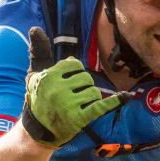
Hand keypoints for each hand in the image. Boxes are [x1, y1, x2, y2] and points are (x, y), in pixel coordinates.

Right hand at [20, 27, 130, 147]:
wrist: (38, 131)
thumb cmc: (39, 99)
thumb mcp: (34, 74)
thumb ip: (38, 51)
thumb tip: (36, 29)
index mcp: (49, 76)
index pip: (75, 65)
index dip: (75, 73)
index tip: (67, 83)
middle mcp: (58, 89)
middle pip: (86, 78)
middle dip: (82, 87)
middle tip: (70, 98)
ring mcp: (69, 105)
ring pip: (93, 92)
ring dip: (89, 99)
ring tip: (76, 106)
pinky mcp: (79, 119)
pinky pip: (100, 106)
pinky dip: (114, 101)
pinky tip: (125, 96)